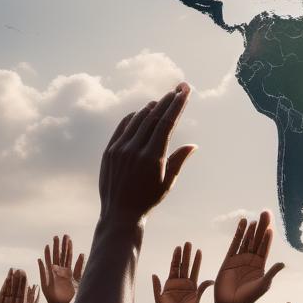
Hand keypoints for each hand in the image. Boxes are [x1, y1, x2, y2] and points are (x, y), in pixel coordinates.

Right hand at [37, 234, 83, 302]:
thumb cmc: (69, 292)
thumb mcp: (78, 279)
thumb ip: (80, 267)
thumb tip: (82, 253)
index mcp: (68, 269)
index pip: (68, 256)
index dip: (68, 247)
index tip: (68, 238)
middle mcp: (60, 270)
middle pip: (59, 255)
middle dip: (59, 246)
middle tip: (58, 236)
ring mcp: (53, 274)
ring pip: (52, 260)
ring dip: (51, 252)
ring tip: (50, 243)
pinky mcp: (47, 280)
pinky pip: (44, 271)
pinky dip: (43, 264)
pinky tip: (41, 258)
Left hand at [98, 84, 195, 220]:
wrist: (119, 214)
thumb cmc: (148, 199)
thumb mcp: (168, 182)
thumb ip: (179, 160)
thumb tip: (193, 145)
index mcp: (153, 157)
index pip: (167, 123)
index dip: (177, 105)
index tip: (185, 92)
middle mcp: (134, 150)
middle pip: (153, 117)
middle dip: (168, 100)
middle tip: (179, 88)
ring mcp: (119, 149)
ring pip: (138, 120)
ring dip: (152, 107)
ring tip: (163, 99)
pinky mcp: (109, 151)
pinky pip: (123, 127)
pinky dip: (134, 117)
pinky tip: (142, 112)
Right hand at [152, 242, 212, 302]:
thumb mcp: (197, 300)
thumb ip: (202, 290)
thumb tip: (211, 280)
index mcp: (191, 285)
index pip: (194, 269)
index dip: (196, 260)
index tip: (199, 250)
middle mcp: (182, 282)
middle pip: (184, 265)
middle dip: (186, 255)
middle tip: (188, 243)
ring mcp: (172, 286)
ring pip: (174, 269)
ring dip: (175, 259)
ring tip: (177, 248)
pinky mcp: (163, 293)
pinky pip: (158, 286)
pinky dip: (156, 281)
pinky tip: (155, 275)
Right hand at [215, 212, 284, 302]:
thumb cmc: (248, 298)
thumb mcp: (263, 285)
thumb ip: (271, 273)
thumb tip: (283, 263)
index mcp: (260, 264)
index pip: (265, 247)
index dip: (268, 237)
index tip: (271, 227)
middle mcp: (251, 259)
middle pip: (257, 240)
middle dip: (262, 227)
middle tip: (265, 213)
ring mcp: (240, 258)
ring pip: (247, 240)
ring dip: (251, 230)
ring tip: (255, 219)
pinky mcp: (229, 259)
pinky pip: (234, 244)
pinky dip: (238, 234)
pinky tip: (242, 224)